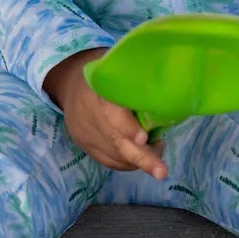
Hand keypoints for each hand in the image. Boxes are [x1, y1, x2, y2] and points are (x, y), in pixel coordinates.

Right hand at [43, 49, 167, 180]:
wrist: (69, 84)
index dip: (126, 126)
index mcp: (96, 89)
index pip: (110, 111)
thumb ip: (136, 78)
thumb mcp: (117, 66)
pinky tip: (142, 157)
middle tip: (162, 171)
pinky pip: (109, 161)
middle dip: (141, 158)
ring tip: (159, 158)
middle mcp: (88, 114)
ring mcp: (84, 133)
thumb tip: (169, 89)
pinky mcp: (84, 145)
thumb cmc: (106, 73)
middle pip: (115, 140)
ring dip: (140, 160)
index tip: (144, 138)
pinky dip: (128, 163)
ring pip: (114, 155)